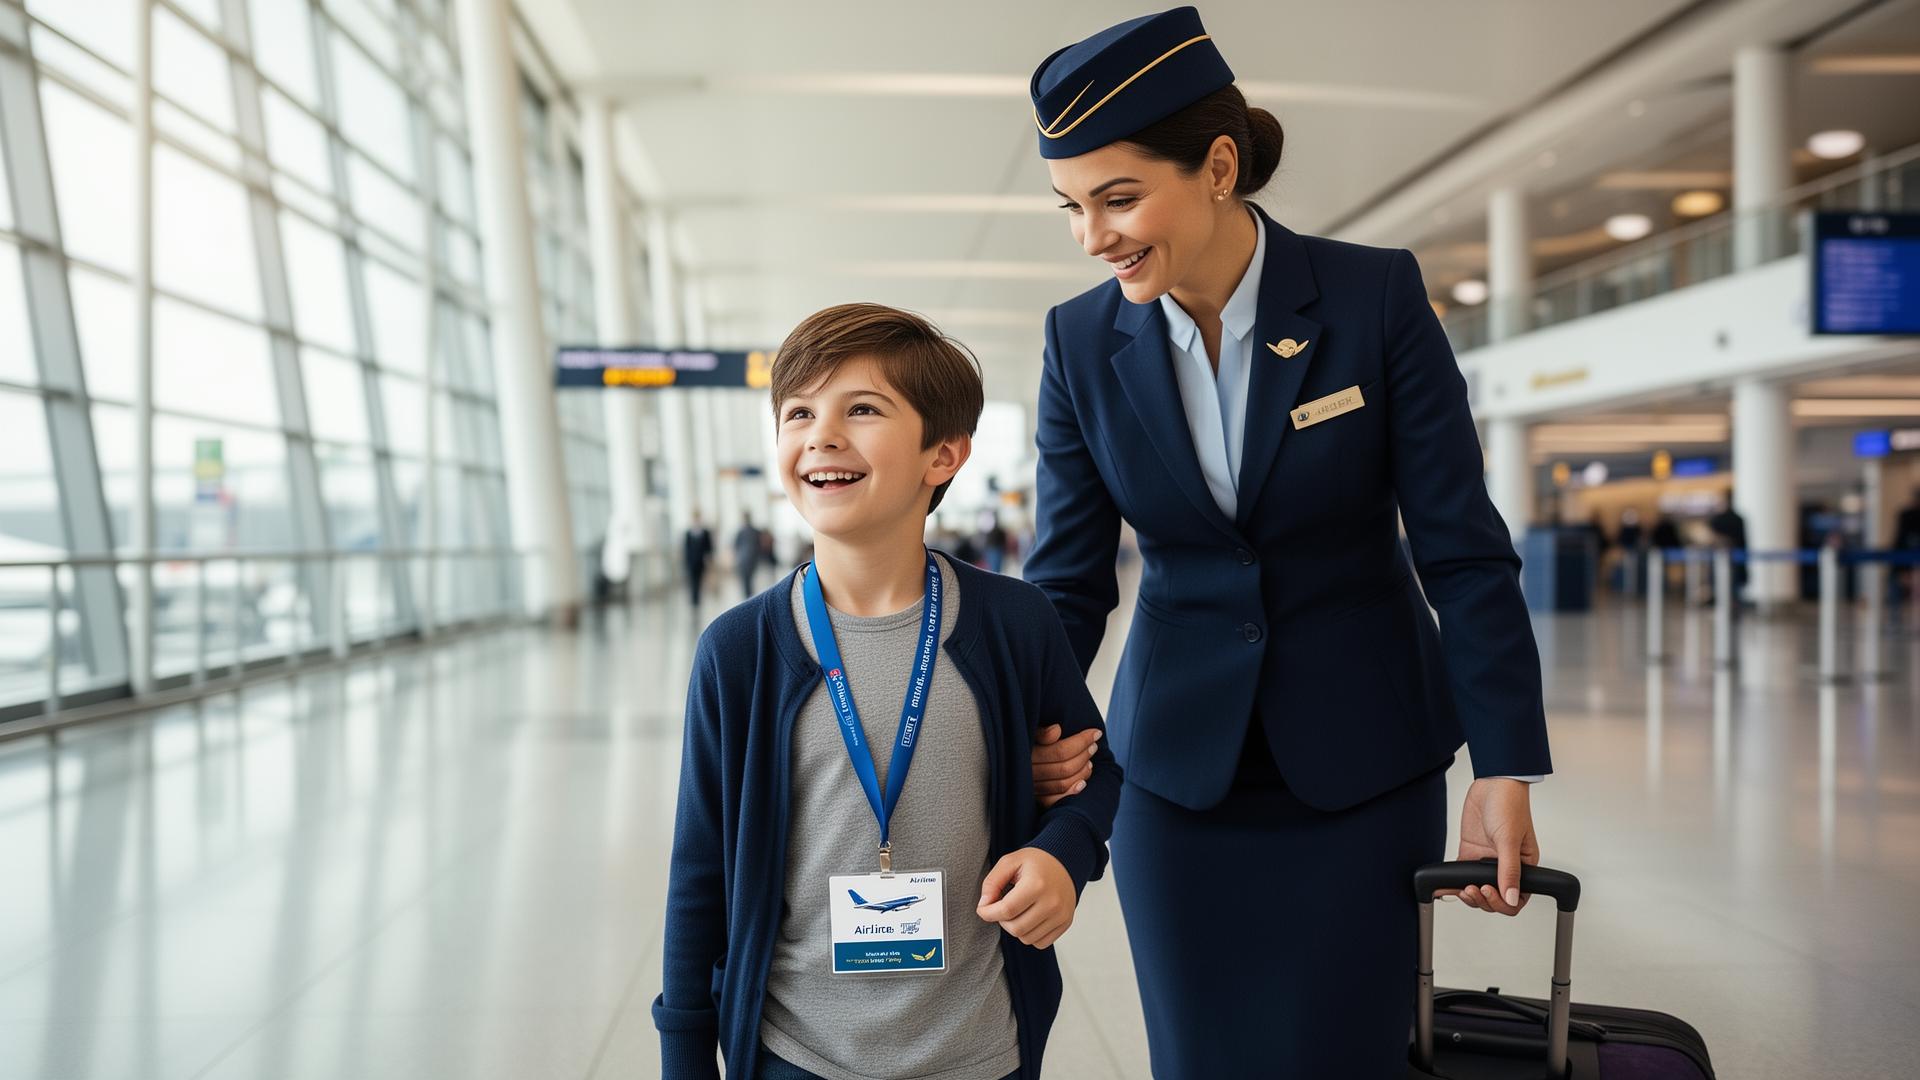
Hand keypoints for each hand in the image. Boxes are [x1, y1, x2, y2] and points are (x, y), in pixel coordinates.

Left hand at [976, 848, 1076, 948]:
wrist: (1065, 863)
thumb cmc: (1037, 862)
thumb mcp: (1010, 862)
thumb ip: (992, 882)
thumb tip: (984, 904)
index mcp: (1037, 884)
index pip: (1007, 910)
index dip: (988, 912)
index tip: (983, 908)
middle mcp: (1052, 902)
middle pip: (1016, 928)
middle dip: (1002, 921)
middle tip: (1004, 907)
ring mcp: (1061, 915)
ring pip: (1027, 938)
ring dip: (1016, 928)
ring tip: (1018, 911)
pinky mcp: (1065, 923)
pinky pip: (1041, 943)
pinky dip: (1030, 935)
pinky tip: (1030, 918)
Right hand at [1031, 724, 1099, 807]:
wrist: (1014, 761)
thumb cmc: (1028, 742)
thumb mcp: (1032, 732)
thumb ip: (1042, 732)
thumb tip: (1056, 730)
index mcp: (1027, 753)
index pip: (1061, 751)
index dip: (1082, 741)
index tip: (1095, 733)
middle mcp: (1029, 772)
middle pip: (1065, 768)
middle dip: (1084, 755)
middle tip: (1093, 746)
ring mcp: (1032, 787)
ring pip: (1063, 784)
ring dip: (1082, 772)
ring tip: (1089, 761)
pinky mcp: (1036, 799)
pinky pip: (1055, 801)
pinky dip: (1071, 793)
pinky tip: (1082, 783)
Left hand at [1440, 778, 1539, 915]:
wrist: (1492, 782)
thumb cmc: (1510, 804)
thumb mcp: (1510, 840)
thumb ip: (1509, 870)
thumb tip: (1512, 898)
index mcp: (1525, 865)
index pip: (1517, 898)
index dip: (1502, 902)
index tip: (1488, 892)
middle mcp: (1506, 865)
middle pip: (1496, 898)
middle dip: (1484, 900)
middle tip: (1472, 889)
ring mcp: (1486, 860)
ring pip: (1478, 890)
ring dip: (1469, 895)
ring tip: (1462, 888)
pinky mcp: (1470, 852)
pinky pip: (1461, 873)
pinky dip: (1452, 882)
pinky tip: (1444, 888)